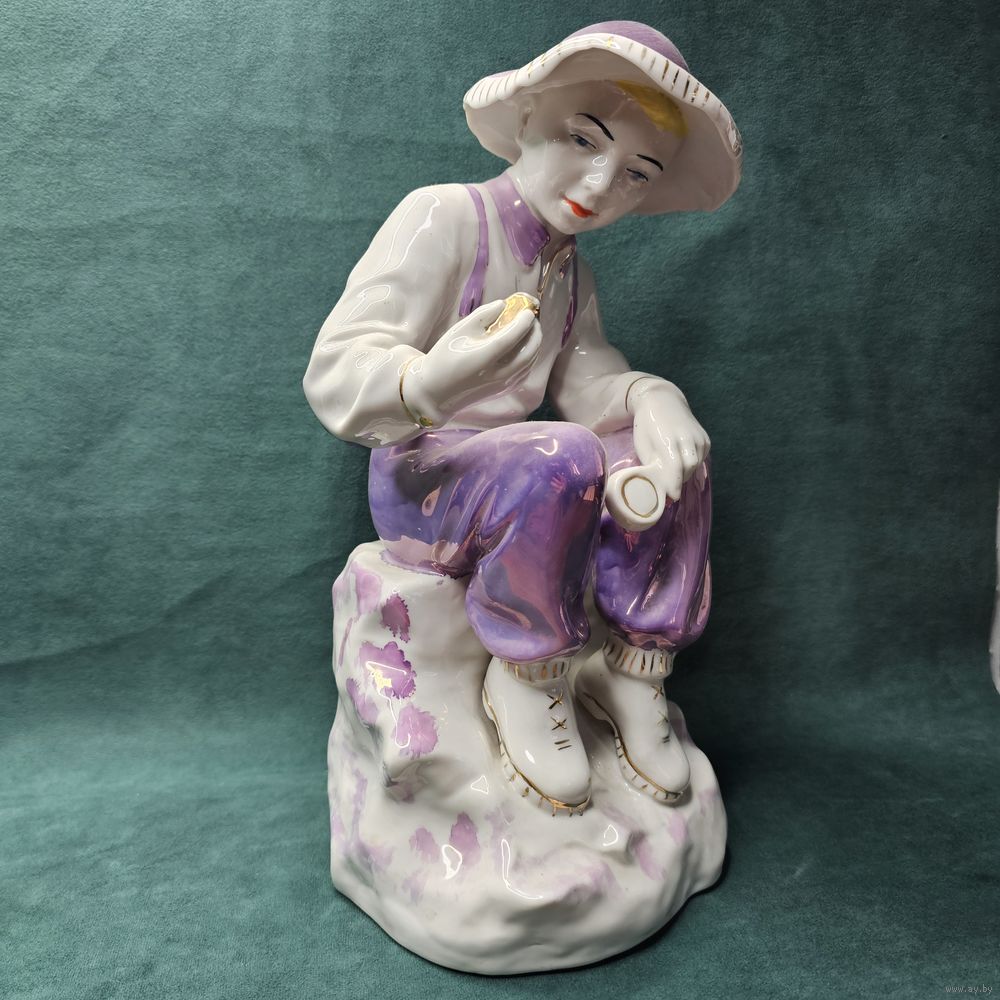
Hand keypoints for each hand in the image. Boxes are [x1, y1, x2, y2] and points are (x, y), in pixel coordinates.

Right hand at [401, 297, 541, 425]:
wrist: (436, 393)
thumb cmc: (444, 358)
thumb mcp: (458, 332)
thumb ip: (482, 315)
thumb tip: (502, 305)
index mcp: (484, 358)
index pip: (512, 337)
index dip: (523, 322)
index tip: (528, 310)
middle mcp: (498, 374)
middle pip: (528, 351)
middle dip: (535, 332)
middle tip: (532, 318)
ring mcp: (503, 384)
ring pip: (530, 362)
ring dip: (534, 343)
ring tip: (530, 329)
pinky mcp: (504, 390)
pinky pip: (525, 371)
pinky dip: (530, 356)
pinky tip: (525, 347)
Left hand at [605, 379, 710, 531]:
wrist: (662, 400)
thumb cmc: (646, 426)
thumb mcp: (643, 446)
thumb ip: (652, 465)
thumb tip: (657, 487)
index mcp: (668, 439)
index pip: (675, 468)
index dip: (673, 485)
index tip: (671, 497)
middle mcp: (687, 438)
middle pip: (687, 469)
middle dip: (678, 481)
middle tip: (668, 489)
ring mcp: (699, 437)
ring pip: (696, 465)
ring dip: (685, 474)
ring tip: (672, 475)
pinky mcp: (705, 439)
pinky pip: (701, 459)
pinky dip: (692, 466)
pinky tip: (681, 465)